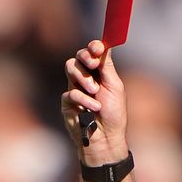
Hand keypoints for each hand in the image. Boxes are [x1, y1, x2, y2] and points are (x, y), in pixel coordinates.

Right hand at [62, 40, 128, 165]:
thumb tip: (105, 43)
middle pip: (78, 57)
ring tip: (95, 90)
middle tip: (93, 63)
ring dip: (84, 77)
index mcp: (99, 72)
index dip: (93, 47)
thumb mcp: (115, 87)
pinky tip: (94, 108)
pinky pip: (70, 93)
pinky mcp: (67, 102)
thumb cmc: (114, 114)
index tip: (97, 48)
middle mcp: (85, 78)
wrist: (106, 138)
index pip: (92, 53)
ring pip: (70, 68)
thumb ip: (107, 66)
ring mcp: (75, 88)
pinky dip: (84, 99)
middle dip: (85, 58)